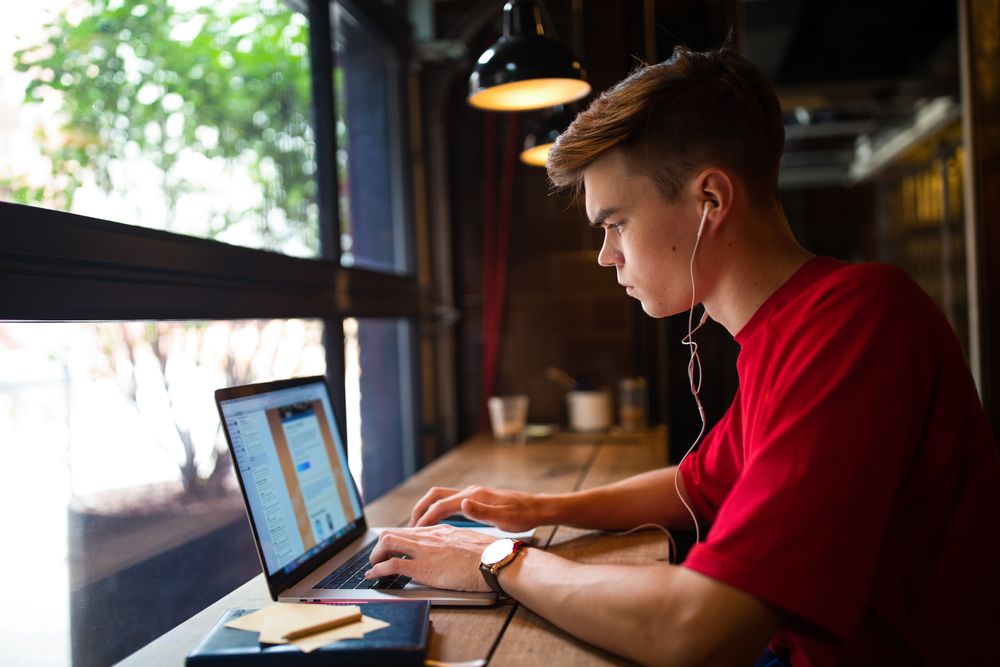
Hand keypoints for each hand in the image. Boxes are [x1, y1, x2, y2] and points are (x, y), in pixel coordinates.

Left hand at [364, 525, 496, 590]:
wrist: (495, 560)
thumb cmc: (489, 556)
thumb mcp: (468, 544)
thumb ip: (455, 545)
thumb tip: (451, 554)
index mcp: (440, 530)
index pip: (410, 530)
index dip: (396, 539)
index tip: (391, 548)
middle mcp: (429, 536)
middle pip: (394, 533)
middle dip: (380, 546)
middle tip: (377, 557)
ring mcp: (424, 550)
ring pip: (387, 543)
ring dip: (375, 556)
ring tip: (372, 566)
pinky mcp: (423, 567)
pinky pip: (392, 565)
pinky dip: (377, 569)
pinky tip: (373, 575)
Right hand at [409, 485, 548, 530]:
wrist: (538, 508)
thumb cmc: (523, 515)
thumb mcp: (504, 517)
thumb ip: (482, 512)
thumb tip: (462, 505)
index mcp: (473, 496)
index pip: (441, 504)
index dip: (426, 517)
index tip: (414, 531)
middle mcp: (470, 492)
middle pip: (435, 495)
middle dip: (420, 509)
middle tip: (409, 527)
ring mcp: (472, 495)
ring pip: (441, 498)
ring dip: (427, 509)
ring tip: (418, 527)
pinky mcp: (476, 500)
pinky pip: (450, 503)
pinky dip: (438, 511)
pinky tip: (438, 525)